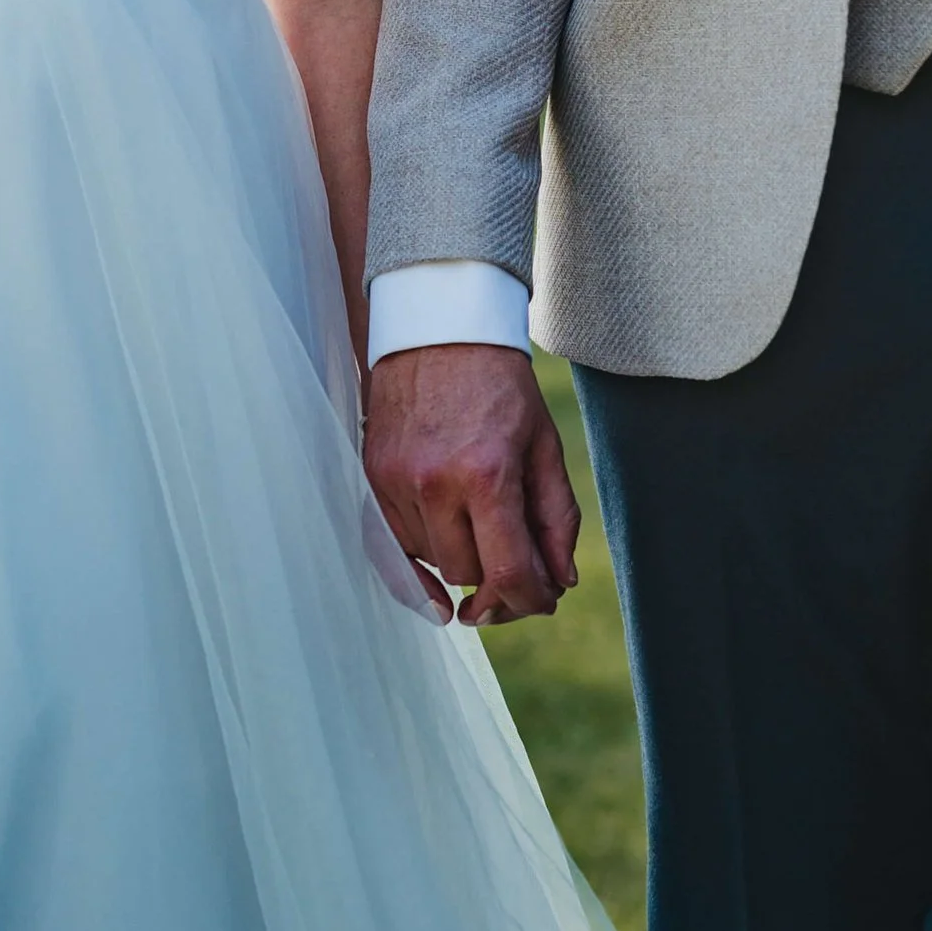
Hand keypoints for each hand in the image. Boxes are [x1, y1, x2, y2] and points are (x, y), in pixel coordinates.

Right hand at [363, 344, 580, 627]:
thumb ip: (556, 519)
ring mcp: (396, 482)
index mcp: (486, 475)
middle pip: (467, 575)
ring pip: (432, 562)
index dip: (530, 601)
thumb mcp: (544, 446)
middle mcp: (434, 484)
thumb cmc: (501, 387)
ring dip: (461, 558)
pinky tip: (444, 557)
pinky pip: (397, 543)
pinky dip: (426, 550)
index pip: (507, 573)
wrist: (439, 329)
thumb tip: (559, 582)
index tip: (542, 599)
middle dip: (497, 580)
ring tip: (481, 527)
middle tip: (519, 570)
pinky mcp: (372, 477)